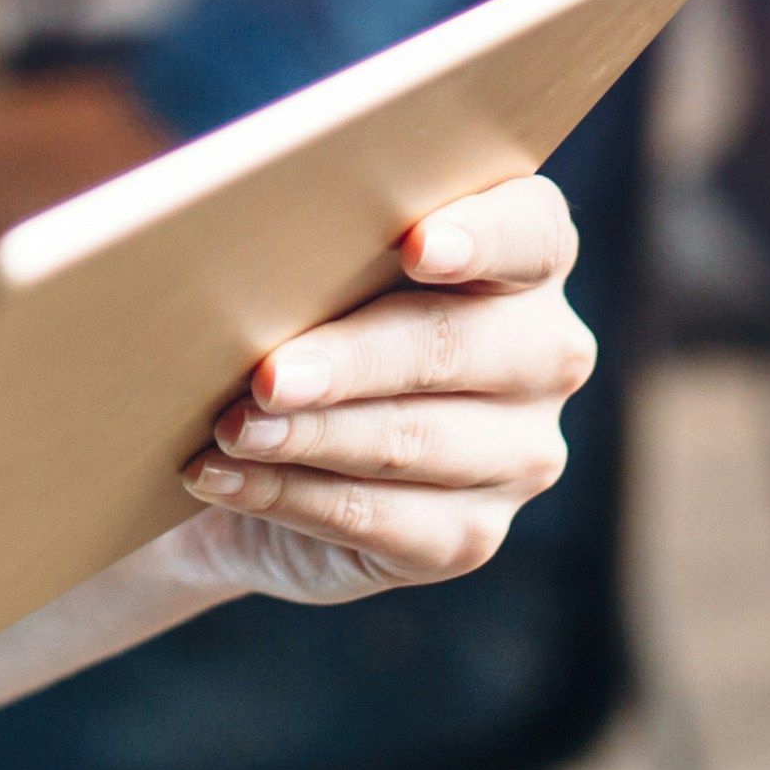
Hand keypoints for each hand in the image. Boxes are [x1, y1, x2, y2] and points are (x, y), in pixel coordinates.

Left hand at [156, 174, 594, 606]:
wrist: (260, 444)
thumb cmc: (294, 315)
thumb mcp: (311, 262)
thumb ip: (319, 235)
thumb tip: (248, 233)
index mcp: (527, 254)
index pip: (529, 233)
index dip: (480, 237)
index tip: (417, 246)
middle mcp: (543, 352)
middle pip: (457, 344)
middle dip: (355, 360)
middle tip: (272, 375)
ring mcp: (519, 452)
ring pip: (412, 439)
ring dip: (309, 436)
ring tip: (232, 429)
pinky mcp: (469, 536)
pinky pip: (378, 518)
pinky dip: (288, 494)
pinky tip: (225, 477)